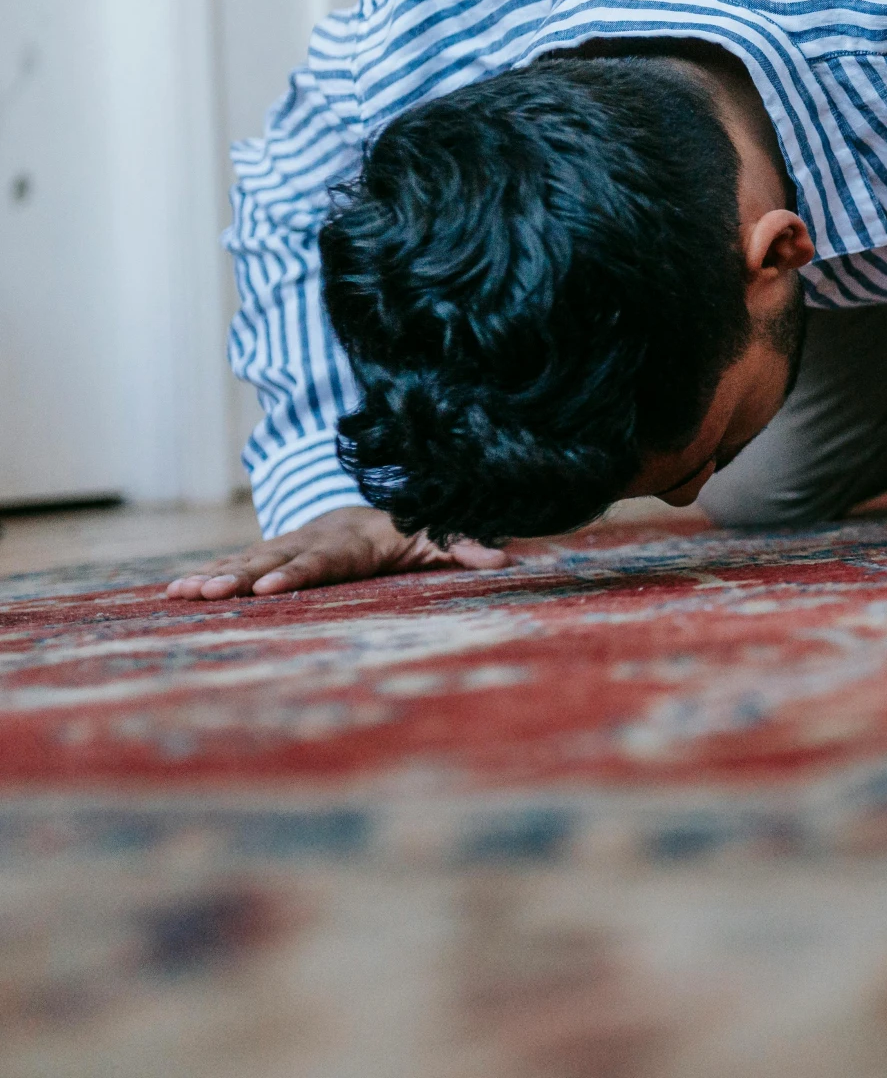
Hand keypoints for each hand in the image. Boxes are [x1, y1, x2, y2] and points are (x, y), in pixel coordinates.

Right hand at [164, 506, 511, 599]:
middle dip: (238, 576)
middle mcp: (315, 539)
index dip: (295, 573)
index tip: (265, 588)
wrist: (384, 503)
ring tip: (177, 594)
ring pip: (249, 559)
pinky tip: (171, 593)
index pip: (322, 560)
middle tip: (204, 593)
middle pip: (274, 559)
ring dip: (214, 576)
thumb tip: (504, 560)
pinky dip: (207, 574)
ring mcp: (291, 544)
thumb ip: (469, 547)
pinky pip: (239, 562)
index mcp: (353, 541)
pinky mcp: (276, 552)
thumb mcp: (446, 536)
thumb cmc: (417, 528)